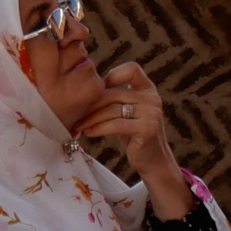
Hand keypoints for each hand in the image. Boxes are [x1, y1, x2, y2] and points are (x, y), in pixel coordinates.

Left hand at [78, 60, 193, 217]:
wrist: (153, 161)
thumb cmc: (135, 136)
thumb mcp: (127, 113)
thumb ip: (115, 99)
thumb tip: (84, 89)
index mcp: (149, 89)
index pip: (132, 69)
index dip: (112, 76)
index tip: (98, 93)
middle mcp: (153, 98)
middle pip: (114, 93)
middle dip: (92, 105)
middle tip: (76, 114)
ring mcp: (152, 114)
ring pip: (112, 110)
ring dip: (91, 118)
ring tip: (80, 126)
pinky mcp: (147, 129)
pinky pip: (116, 125)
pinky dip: (99, 128)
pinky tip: (89, 133)